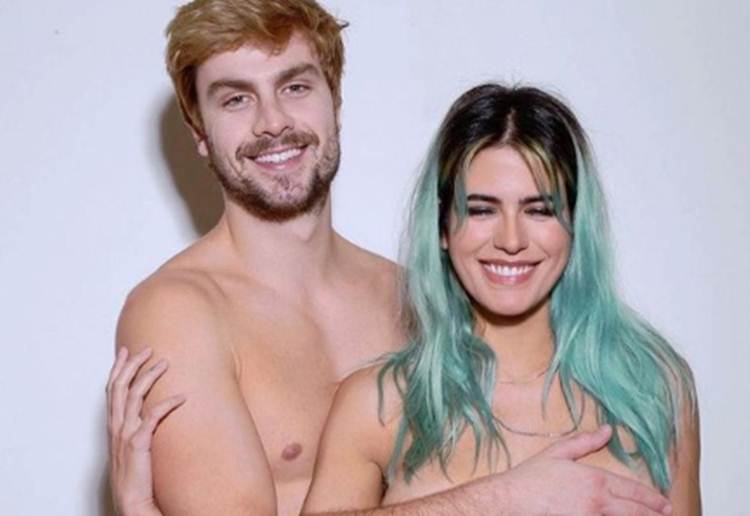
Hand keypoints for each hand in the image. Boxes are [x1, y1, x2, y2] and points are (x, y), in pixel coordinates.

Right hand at [106, 347, 184, 515]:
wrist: (131, 499)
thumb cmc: (133, 473)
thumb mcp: (131, 444)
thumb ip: (136, 426)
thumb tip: (147, 411)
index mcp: (113, 425)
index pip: (112, 389)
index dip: (118, 368)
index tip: (125, 351)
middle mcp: (116, 426)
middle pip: (121, 386)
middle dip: (133, 364)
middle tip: (148, 349)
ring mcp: (126, 433)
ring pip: (135, 396)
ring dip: (149, 376)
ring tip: (165, 362)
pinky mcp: (139, 443)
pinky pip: (153, 417)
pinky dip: (167, 403)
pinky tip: (182, 396)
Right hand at [497, 425, 671, 514]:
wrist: (512, 500)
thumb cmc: (532, 477)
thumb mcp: (558, 452)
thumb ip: (585, 441)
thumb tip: (607, 430)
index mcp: (595, 479)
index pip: (633, 490)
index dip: (652, 498)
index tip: (664, 502)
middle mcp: (598, 502)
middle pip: (636, 512)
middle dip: (654, 513)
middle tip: (666, 513)